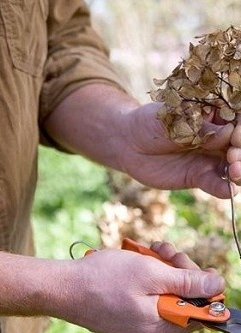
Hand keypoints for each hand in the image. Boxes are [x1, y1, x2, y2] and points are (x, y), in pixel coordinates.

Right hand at [55, 245, 224, 332]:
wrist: (63, 286)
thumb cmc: (102, 278)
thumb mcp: (150, 273)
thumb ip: (187, 282)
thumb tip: (218, 285)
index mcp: (159, 328)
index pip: (200, 313)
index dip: (203, 287)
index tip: (196, 266)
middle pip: (182, 301)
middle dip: (178, 271)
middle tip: (165, 250)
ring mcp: (136, 326)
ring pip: (164, 295)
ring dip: (162, 269)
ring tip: (150, 250)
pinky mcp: (125, 316)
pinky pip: (147, 297)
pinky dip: (147, 277)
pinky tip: (139, 261)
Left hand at [121, 102, 239, 197]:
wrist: (129, 144)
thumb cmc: (150, 123)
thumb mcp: (173, 120)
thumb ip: (199, 128)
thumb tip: (229, 133)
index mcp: (215, 115)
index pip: (237, 120)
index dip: (240, 129)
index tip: (235, 136)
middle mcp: (218, 138)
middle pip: (239, 146)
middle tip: (233, 155)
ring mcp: (210, 158)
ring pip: (234, 167)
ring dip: (238, 172)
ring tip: (234, 172)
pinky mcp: (199, 177)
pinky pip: (216, 184)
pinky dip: (224, 189)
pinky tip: (228, 190)